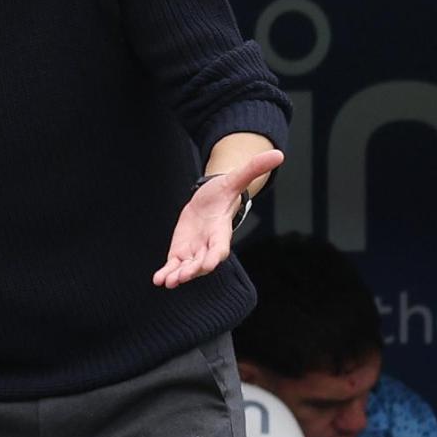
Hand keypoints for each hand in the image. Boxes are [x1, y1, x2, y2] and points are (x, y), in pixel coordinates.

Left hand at [153, 149, 285, 288]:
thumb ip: (253, 168)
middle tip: (182, 277)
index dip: (215, 256)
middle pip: (202, 262)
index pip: (221, 248)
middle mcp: (208, 245)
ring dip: (178, 275)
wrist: (209, 200)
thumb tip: (278, 154)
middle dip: (193, 270)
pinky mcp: (181, 251)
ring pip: (187, 267)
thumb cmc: (223, 191)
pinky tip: (158, 280)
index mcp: (221, 232)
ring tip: (168, 282)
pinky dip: (167, 273)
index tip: (210, 264)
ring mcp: (194, 250)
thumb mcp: (235, 178)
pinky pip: (174, 265)